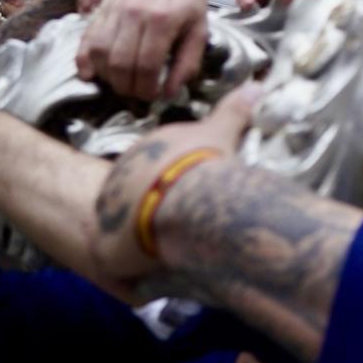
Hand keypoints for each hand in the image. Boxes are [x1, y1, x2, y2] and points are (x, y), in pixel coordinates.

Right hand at [76, 0, 211, 100]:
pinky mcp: (103, 8)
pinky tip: (90, 74)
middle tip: (136, 93)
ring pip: (100, 53)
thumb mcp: (199, 31)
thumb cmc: (189, 3)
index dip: (146, 87)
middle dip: (126, 86)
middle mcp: (134, 14)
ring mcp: (115, 10)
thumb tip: (170, 93)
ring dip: (106, 76)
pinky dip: (83, 60)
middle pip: (120, 62)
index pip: (146, 64)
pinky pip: (86, 38)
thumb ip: (187, 63)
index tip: (151, 96)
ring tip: (121, 83)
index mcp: (162, 20)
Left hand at [89, 85, 257, 292]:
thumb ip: (235, 111)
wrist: (183, 199)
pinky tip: (161, 277)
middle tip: (190, 222)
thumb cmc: (202, 163)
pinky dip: (139, 273)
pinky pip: (123, 265)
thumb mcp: (222, 131)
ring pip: (130, 230)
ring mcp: (110, 215)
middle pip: (140, 197)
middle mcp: (119, 181)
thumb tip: (255, 85)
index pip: (156, 167)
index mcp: (142, 153)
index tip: (197, 190)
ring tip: (179, 252)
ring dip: (149, 241)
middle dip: (159, 209)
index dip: (177, 179)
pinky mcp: (108, 250)